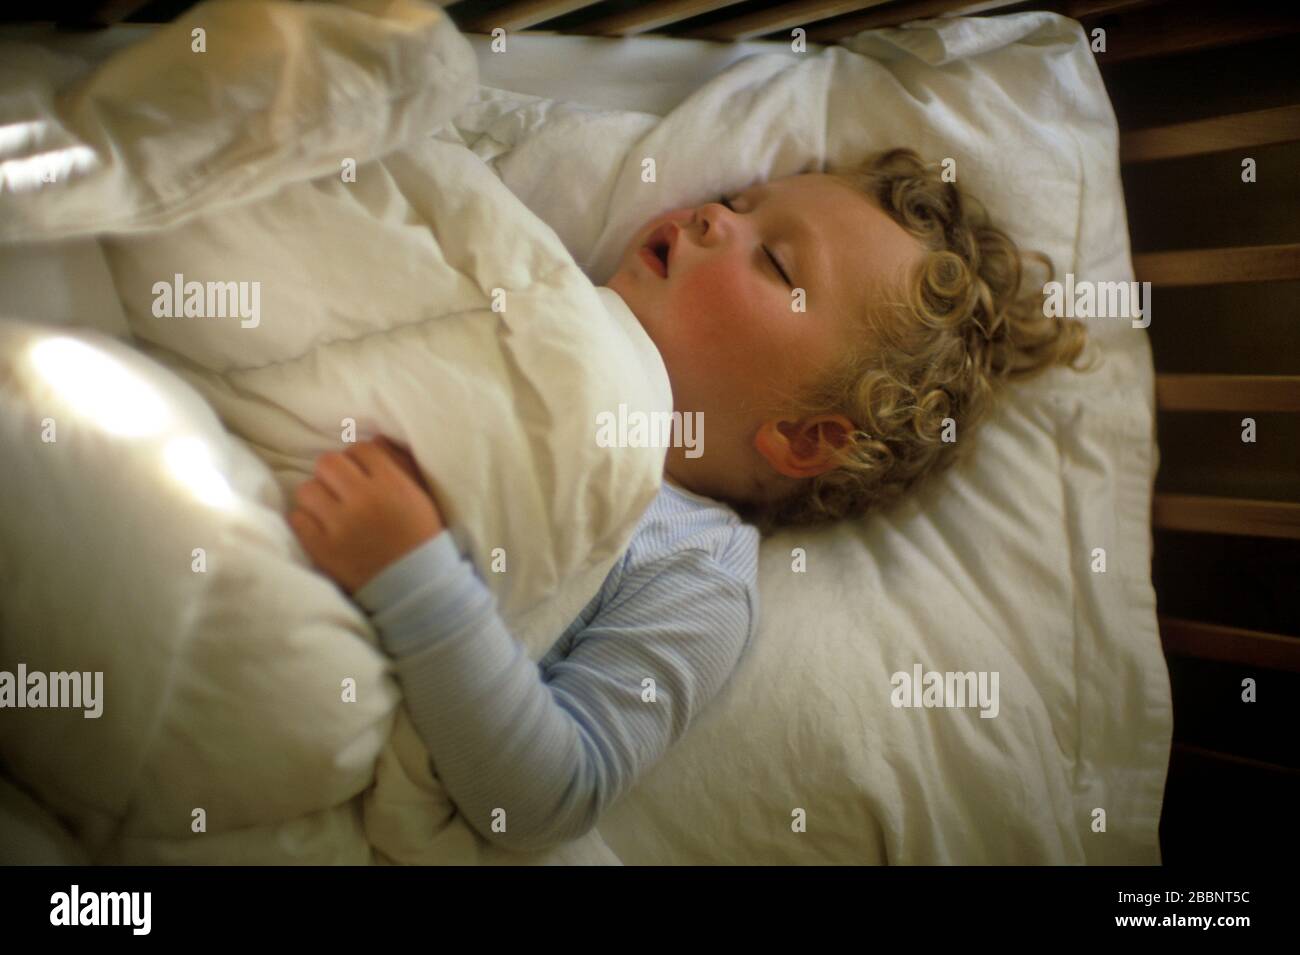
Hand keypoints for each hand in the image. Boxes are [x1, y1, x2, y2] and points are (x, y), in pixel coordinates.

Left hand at [288, 437, 444, 593]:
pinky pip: (297, 519)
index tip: (363, 474)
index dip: (360, 459)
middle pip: (328, 463)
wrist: (417, 588)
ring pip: (308, 489)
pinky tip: (321, 529)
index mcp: (392, 484)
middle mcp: (363, 499)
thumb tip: (376, 441)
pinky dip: (306, 522)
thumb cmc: (421, 538)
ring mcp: (340, 525)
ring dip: (317, 497)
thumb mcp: (421, 497)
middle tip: (342, 489)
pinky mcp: (322, 549)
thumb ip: (402, 465)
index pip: (361, 449)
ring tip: (329, 510)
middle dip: (334, 474)